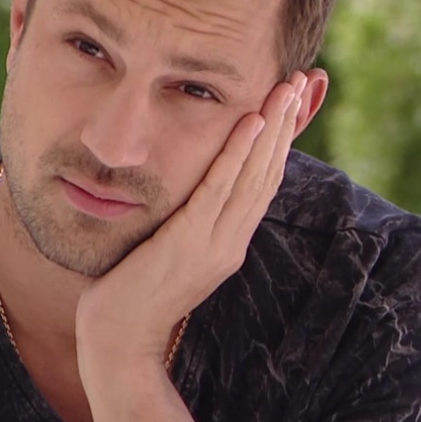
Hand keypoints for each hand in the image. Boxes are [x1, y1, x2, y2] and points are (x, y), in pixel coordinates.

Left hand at [75, 71, 307, 375]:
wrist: (117, 341)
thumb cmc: (132, 293)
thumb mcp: (170, 250)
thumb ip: (187, 222)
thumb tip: (191, 192)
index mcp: (228, 242)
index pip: (264, 182)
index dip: (281, 141)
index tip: (292, 102)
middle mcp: (230, 241)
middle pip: (268, 173)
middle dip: (286, 124)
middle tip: (302, 80)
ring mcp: (213, 243)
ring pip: (252, 176)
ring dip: (272, 128)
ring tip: (286, 88)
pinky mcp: (188, 242)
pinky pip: (217, 190)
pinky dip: (237, 155)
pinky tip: (250, 123)